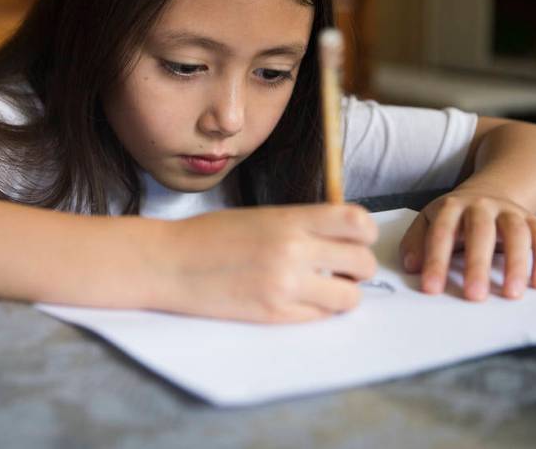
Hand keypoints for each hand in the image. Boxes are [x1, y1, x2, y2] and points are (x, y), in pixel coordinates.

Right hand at [153, 204, 377, 323]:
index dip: (365, 232)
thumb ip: (301, 225)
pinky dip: (318, 311)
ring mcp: (285, 286)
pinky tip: (298, 300)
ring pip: (349, 297)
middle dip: (358, 267)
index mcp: (290, 219)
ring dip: (343, 294)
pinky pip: (320, 318)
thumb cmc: (210, 236)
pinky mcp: (275, 315)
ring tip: (323, 289)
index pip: (356, 222)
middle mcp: (293, 251)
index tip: (356, 238)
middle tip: (342, 269)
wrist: (170, 263)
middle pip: (362, 262)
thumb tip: (342, 238)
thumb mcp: (261, 216)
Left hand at [399, 190, 535, 300]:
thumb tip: (411, 266)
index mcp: (451, 206)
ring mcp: (509, 211)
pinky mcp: (532, 220)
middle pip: (480, 231)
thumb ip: (416, 243)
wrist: (487, 194)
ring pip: (516, 233)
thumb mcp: (428, 223)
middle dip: (477, 264)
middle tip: (474, 296)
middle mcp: (481, 205)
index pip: (441, 233)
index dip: (435, 261)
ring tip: (511, 294)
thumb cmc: (453, 219)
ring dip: (516, 264)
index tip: (432, 288)